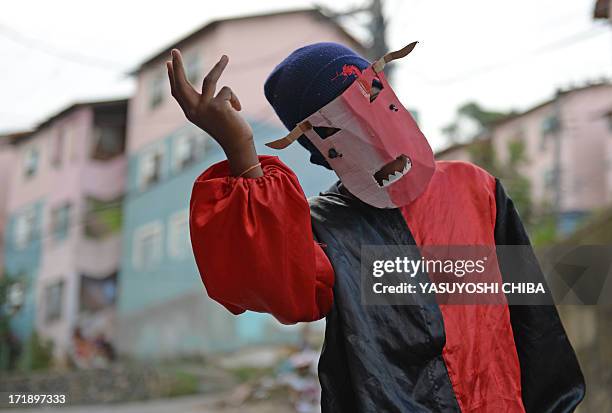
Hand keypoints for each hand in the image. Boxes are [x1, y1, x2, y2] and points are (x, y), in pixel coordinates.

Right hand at [167, 50, 261, 176]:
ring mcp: (204, 108)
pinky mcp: (217, 106)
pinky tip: (237, 110)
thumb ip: (205, 101)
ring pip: (209, 79)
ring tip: (226, 57)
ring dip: (219, 66)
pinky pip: (227, 91)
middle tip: (174, 50)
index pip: (177, 92)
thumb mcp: (212, 114)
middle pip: (182, 83)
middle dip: (178, 66)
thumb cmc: (227, 128)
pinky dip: (234, 99)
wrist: (237, 144)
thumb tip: (207, 80)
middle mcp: (193, 110)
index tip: (169, 63)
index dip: (173, 77)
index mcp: (190, 112)